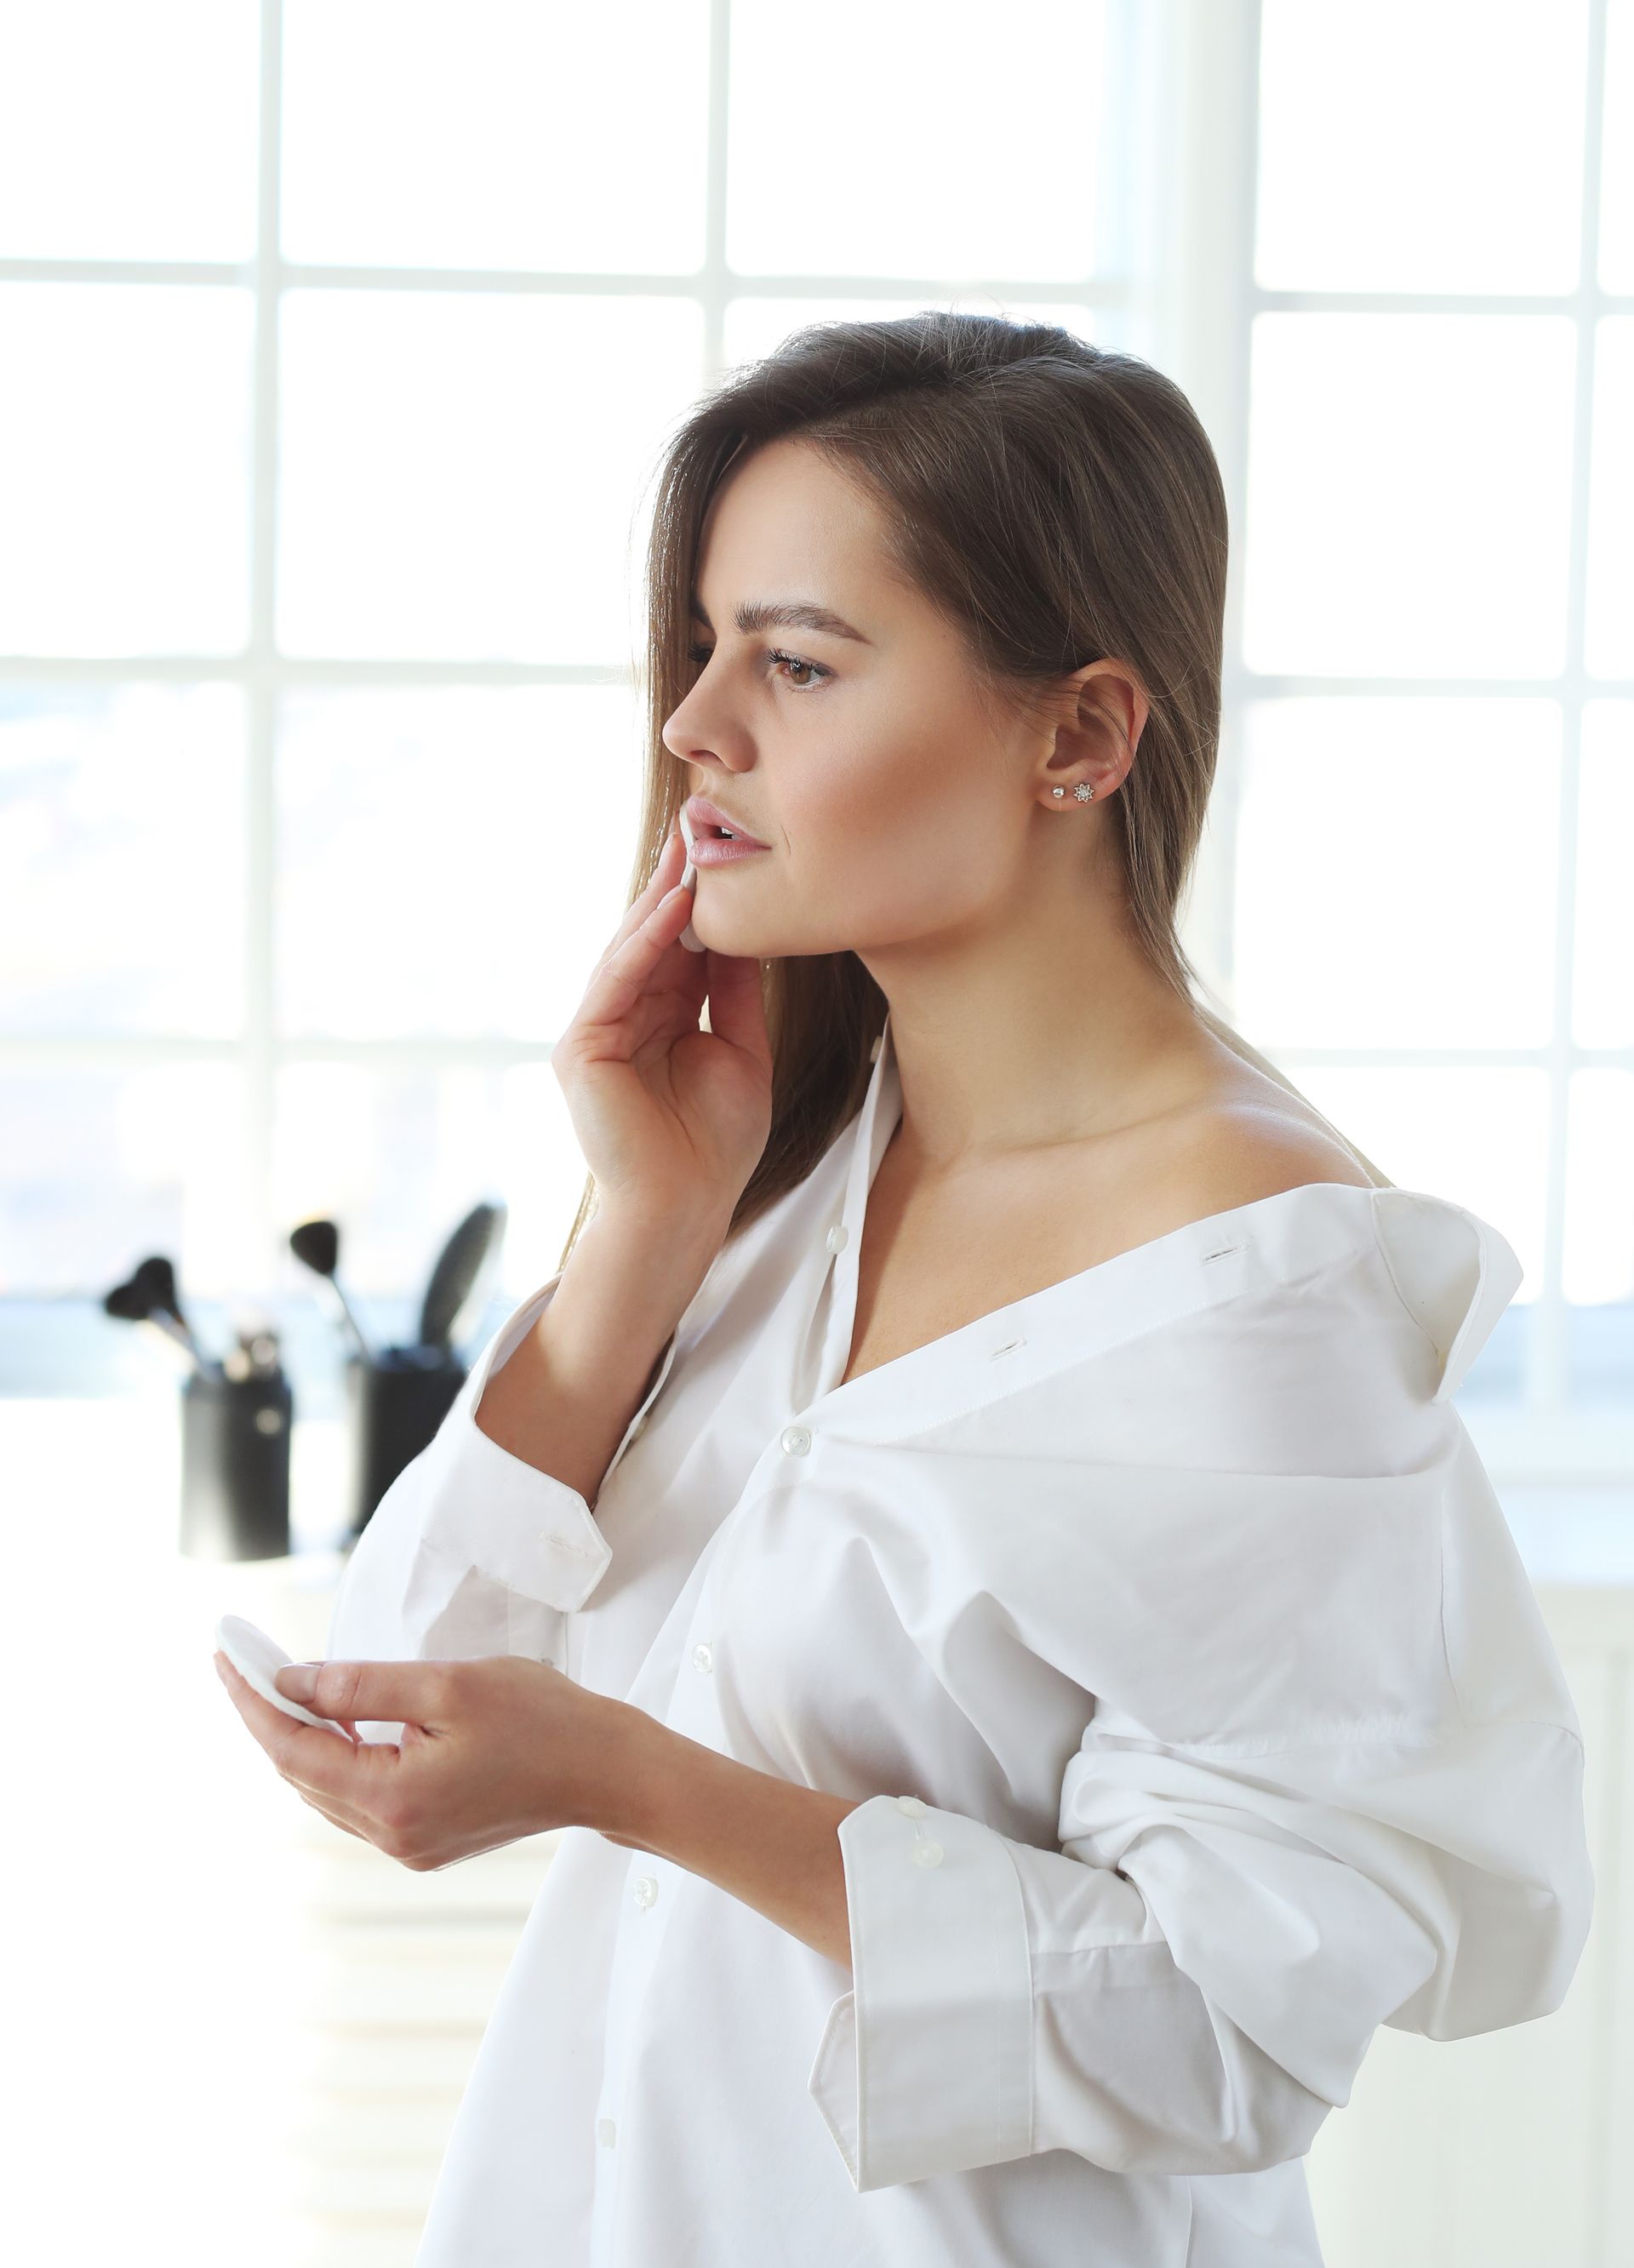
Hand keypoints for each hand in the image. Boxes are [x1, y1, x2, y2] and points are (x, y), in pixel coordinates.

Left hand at [212, 1649, 639, 1870]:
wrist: (608, 1770)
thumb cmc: (543, 1719)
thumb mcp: (447, 1685)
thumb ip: (362, 1686)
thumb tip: (292, 1683)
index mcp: (393, 1801)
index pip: (293, 1752)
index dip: (253, 1703)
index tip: (225, 1658)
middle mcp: (393, 1836)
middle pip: (304, 1776)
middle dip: (271, 1717)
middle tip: (246, 1661)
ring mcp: (411, 1846)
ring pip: (330, 1790)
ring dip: (305, 1738)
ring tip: (284, 1684)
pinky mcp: (429, 1841)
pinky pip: (362, 1798)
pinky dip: (342, 1758)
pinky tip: (343, 1721)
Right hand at [552, 818, 772, 1225]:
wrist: (685, 1208)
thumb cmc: (714, 1147)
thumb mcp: (741, 1051)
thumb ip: (734, 993)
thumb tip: (744, 932)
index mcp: (661, 1017)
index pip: (679, 944)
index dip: (699, 898)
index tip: (721, 847)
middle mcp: (623, 1016)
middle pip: (648, 936)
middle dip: (674, 881)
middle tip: (697, 821)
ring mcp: (598, 1031)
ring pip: (628, 951)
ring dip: (659, 901)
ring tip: (688, 852)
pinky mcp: (582, 1049)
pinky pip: (614, 983)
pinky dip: (642, 945)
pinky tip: (670, 909)